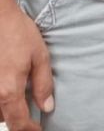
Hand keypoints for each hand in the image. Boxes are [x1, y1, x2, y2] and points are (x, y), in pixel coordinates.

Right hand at [0, 0, 53, 130]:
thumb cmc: (18, 34)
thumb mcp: (40, 57)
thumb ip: (43, 85)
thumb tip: (47, 107)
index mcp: (9, 90)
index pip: (18, 122)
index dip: (30, 130)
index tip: (39, 130)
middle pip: (4, 118)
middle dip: (18, 117)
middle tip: (32, 109)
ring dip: (6, 107)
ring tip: (20, 93)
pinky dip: (0, 97)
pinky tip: (8, 83)